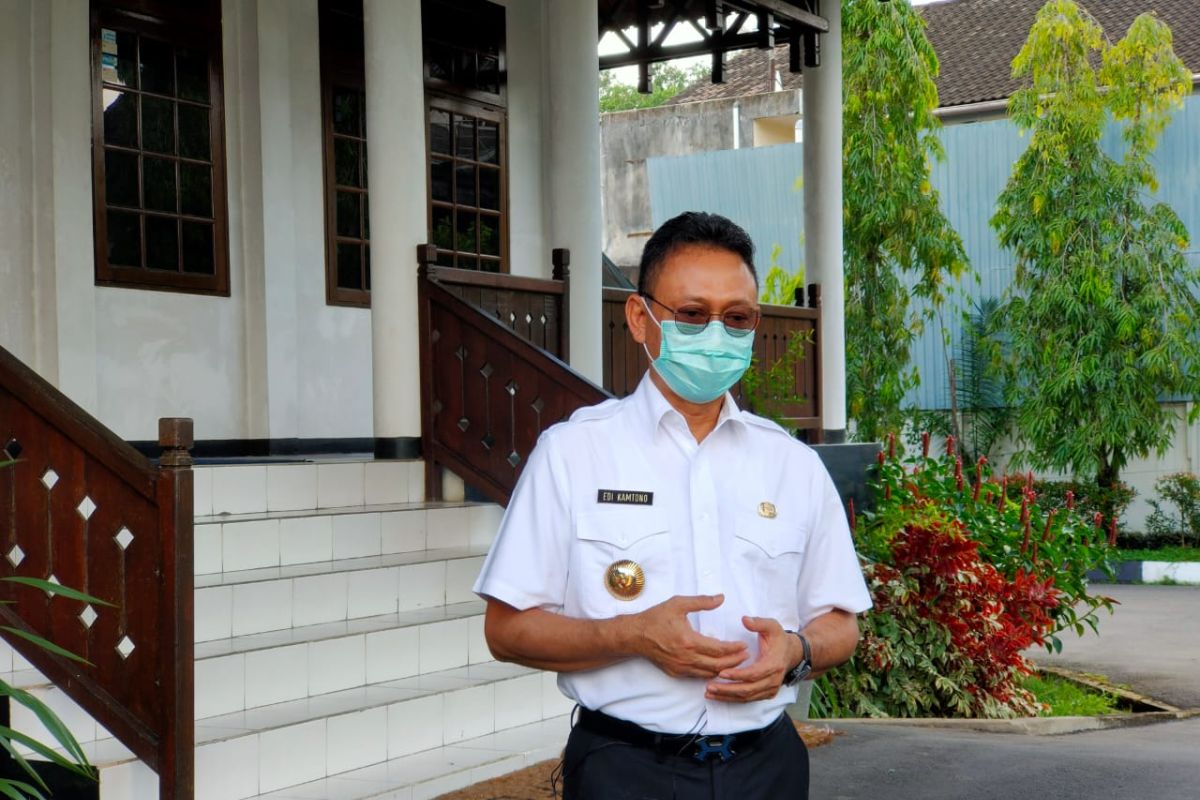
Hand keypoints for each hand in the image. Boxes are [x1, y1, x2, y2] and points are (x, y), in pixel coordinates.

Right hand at [629, 595, 747, 678]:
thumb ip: (701, 601)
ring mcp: (681, 668)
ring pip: (708, 674)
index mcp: (689, 641)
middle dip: (734, 661)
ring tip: (735, 662)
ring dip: (724, 669)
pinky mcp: (676, 672)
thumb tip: (721, 598)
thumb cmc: (655, 618)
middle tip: (745, 655)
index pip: (719, 649)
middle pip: (717, 665)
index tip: (744, 645)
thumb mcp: (678, 604)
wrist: (634, 636)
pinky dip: (710, 673)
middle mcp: (686, 658)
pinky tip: (716, 667)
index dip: (734, 648)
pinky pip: (698, 676)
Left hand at [704, 616, 796, 702]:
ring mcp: (771, 690)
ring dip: (727, 696)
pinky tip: (718, 696)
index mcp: (774, 664)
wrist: (792, 654)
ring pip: (747, 697)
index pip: (753, 673)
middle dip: (728, 689)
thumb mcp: (772, 626)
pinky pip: (748, 699)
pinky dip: (733, 699)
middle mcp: (773, 680)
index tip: (721, 672)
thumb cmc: (779, 639)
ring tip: (710, 693)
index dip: (737, 675)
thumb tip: (745, 619)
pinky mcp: (766, 694)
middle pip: (748, 689)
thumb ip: (759, 622)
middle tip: (710, 686)